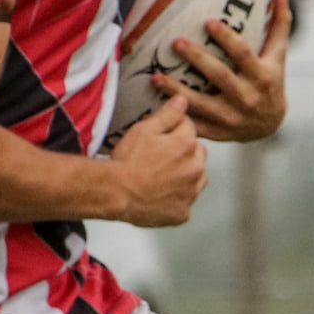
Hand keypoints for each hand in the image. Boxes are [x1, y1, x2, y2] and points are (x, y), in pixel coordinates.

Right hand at [109, 93, 208, 226]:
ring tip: (160, 177)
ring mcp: (190, 193)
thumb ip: (167, 114)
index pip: (189, 127)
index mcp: (187, 144)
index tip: (161, 135)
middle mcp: (195, 168)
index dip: (173, 128)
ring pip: (196, 178)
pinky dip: (177, 199)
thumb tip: (182, 100)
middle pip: (197, 153)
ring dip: (185, 175)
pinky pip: (185, 202)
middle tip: (160, 157)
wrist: (116, 192)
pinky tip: (159, 195)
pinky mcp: (183, 213)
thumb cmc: (128, 161)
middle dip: (184, 152)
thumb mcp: (144, 129)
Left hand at [158, 0, 291, 141]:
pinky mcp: (218, 132)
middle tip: (175, 42)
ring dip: (176, 90)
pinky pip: (194, 125)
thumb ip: (280, 22)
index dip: (226, 38)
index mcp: (261, 76)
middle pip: (219, 76)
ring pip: (200, 103)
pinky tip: (155, 105)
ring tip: (155, 76)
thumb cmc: (271, 81)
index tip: (208, 21)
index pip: (243, 53)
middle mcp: (247, 97)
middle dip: (196, 58)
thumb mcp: (278, 54)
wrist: (272, 125)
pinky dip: (176, 117)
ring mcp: (231, 117)